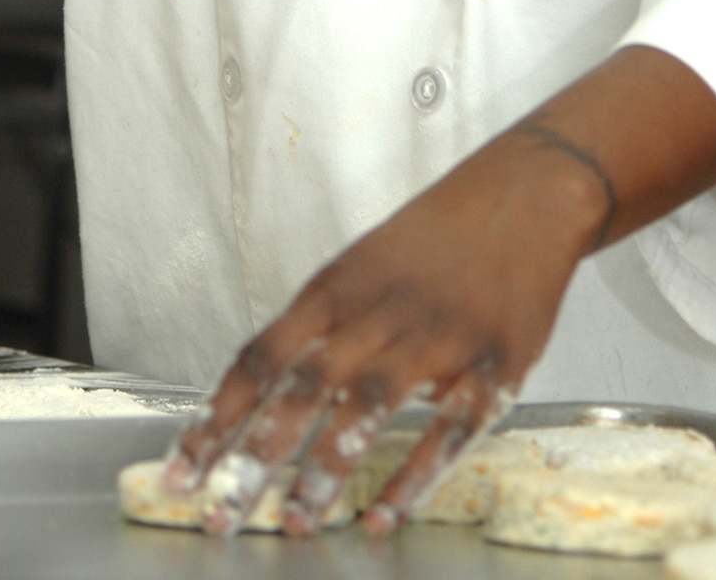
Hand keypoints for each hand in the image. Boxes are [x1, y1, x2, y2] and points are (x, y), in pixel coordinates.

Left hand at [163, 47, 715, 535]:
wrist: (530, 192)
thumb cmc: (442, 230)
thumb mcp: (368, 259)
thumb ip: (326, 322)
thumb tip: (270, 386)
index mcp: (342, 283)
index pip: (263, 355)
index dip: (219, 416)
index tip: (185, 466)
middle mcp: (382, 309)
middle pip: (305, 387)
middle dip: (257, 457)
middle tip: (223, 513)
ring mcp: (438, 337)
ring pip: (368, 407)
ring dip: (325, 471)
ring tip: (295, 522)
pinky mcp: (494, 364)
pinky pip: (450, 429)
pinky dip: (414, 478)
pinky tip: (383, 516)